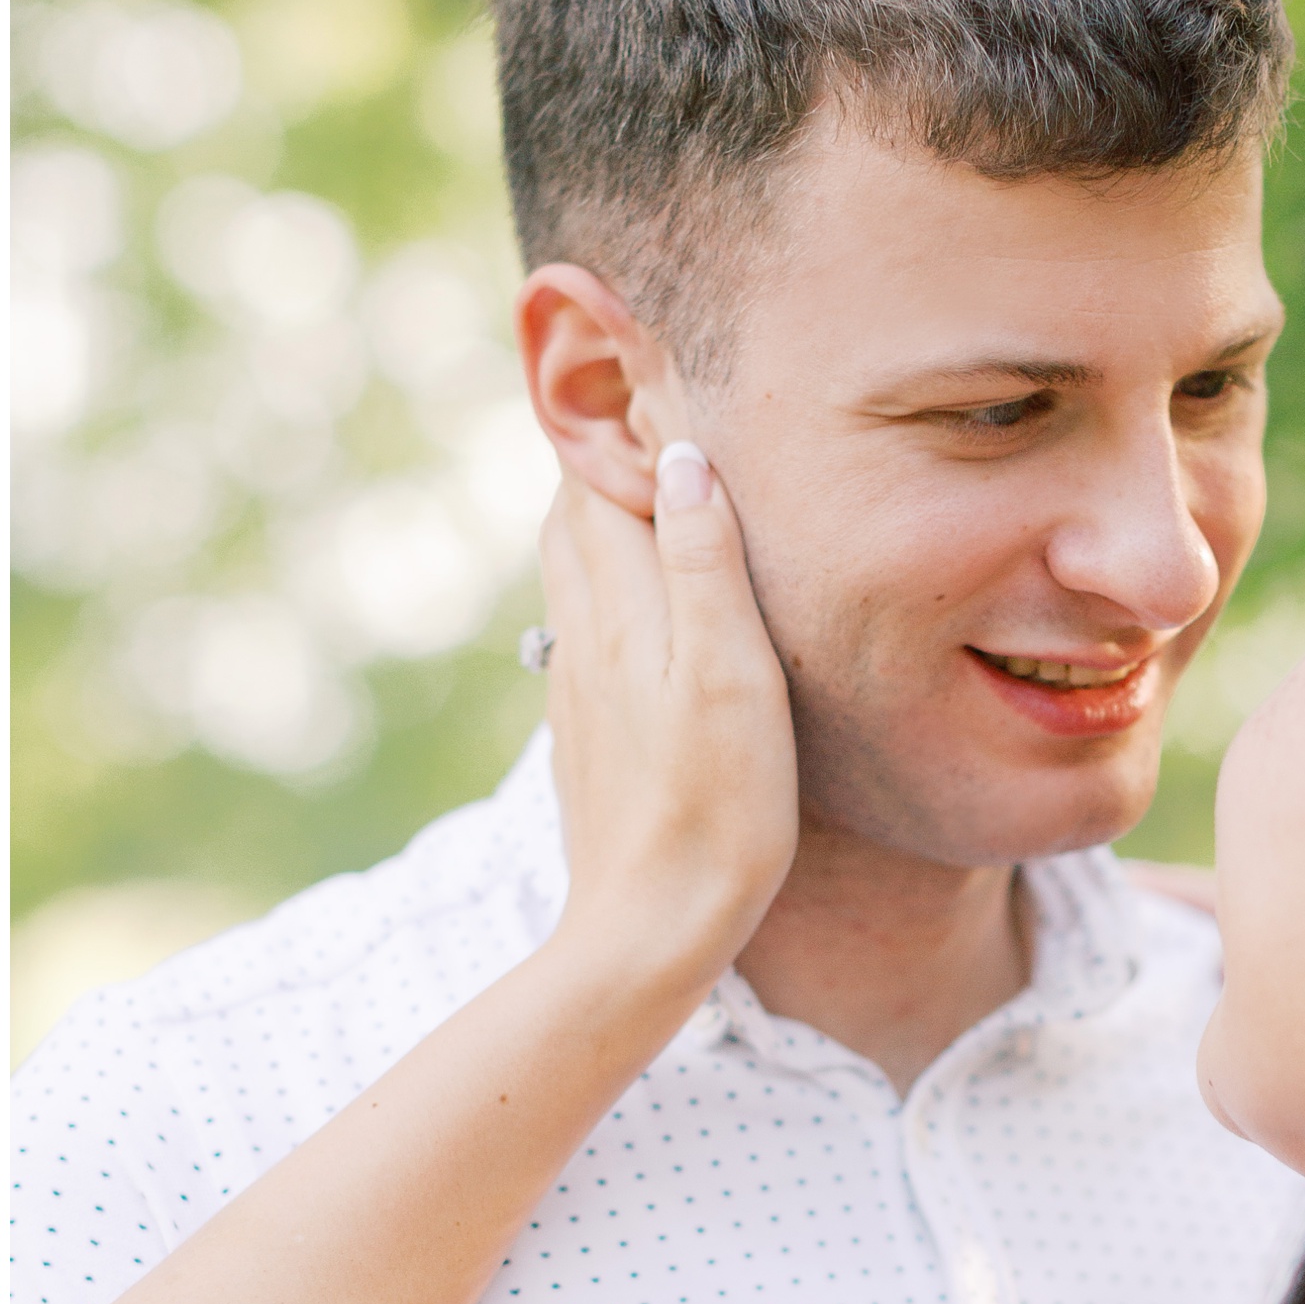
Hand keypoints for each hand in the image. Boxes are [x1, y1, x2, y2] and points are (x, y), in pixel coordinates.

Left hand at [539, 447, 798, 996]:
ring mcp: (579, 691)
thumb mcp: (731, 675)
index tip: (653, 372)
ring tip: (655, 498)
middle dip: (606, 465)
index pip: (596, 480)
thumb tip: (682, 455)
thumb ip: (703, 561)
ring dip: (606, 527)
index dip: (620, 422)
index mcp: (617, 610)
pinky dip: (615, 593)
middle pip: (574, 518)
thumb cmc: (714, 808)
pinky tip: (656, 614)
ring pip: (577, 576)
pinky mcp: (590, 737)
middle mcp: (583, 639)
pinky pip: (591, 634)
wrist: (648, 931)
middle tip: (651, 419)